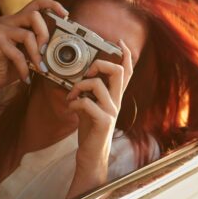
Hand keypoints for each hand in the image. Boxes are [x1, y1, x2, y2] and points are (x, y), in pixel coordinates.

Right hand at [0, 0, 67, 90]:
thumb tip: (61, 45)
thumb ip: (41, 44)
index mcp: (18, 19)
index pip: (37, 3)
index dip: (52, 5)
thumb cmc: (12, 66)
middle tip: (46, 52)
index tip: (65, 14)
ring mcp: (1, 29)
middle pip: (34, 16)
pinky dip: (25, 68)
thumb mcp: (30, 52)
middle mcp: (8, 20)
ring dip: (36, 55)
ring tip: (40, 69)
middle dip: (45, 35)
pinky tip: (26, 77)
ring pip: (28, 35)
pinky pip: (18, 54)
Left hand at [65, 40, 133, 194]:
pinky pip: (87, 103)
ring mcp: (111, 112)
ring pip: (98, 85)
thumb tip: (79, 78)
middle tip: (88, 71)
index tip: (119, 42)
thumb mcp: (90, 107)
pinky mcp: (103, 122)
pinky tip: (71, 108)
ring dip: (79, 86)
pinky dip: (74, 103)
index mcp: (115, 97)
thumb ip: (89, 92)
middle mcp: (117, 102)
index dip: (125, 55)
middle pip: (118, 72)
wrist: (91, 156)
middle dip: (100, 64)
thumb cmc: (90, 130)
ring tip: (72, 95)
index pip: (126, 71)